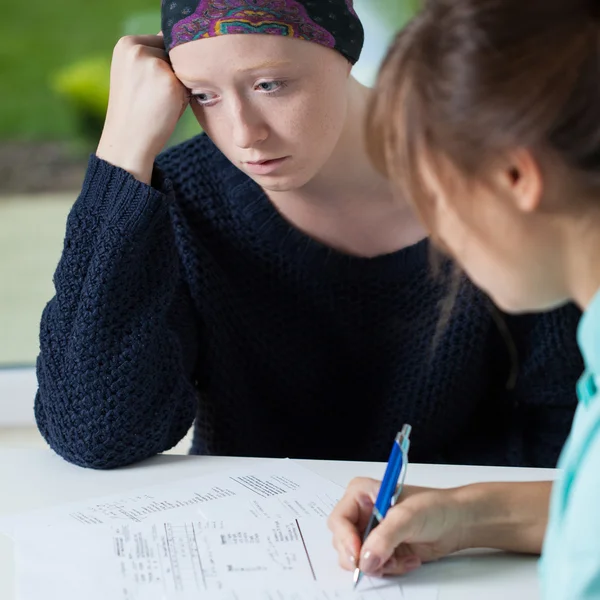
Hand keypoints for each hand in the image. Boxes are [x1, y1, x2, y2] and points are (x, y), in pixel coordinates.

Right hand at [96, 34, 188, 182]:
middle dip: (173, 74)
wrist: (128, 141)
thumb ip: (154, 57)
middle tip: (154, 97)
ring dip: (179, 86)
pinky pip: (189, 84)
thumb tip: (187, 46)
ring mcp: (154, 63)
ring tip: (160, 103)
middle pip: (175, 53)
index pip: (162, 42)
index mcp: (126, 44)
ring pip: (183, 68)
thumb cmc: (136, 111)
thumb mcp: (136, 74)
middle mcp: (137, 48)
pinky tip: (167, 110)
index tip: (152, 85)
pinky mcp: (169, 81)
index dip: (165, 65)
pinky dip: (184, 99)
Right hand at [327, 477, 471, 576]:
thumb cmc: (434, 507)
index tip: (358, 556)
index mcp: (361, 494)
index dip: (345, 539)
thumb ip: (385, 538)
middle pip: (343, 543)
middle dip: (365, 556)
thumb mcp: (407, 517)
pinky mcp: (381, 550)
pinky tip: (409, 558)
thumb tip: (366, 559)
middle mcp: (362, 513)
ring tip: (403, 557)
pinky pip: (375, 568)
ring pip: (359, 559)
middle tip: (385, 560)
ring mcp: (371, 533)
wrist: (456, 522)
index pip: (340, 520)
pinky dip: (392, 568)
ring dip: (382, 564)